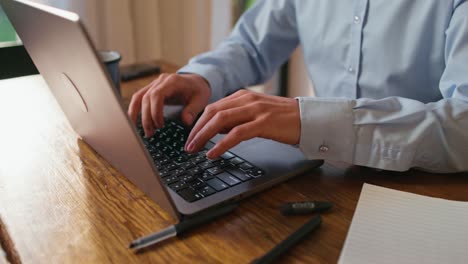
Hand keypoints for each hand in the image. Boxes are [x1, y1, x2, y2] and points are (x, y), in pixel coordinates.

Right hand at [127, 73, 210, 136]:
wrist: (196, 81)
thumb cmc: (198, 90)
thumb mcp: (200, 100)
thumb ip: (192, 110)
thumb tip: (186, 121)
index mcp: (172, 81)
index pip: (157, 95)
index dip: (155, 111)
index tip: (160, 125)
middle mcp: (161, 81)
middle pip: (146, 98)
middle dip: (146, 117)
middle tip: (151, 133)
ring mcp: (154, 84)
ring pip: (138, 97)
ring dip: (136, 114)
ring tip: (140, 130)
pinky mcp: (150, 89)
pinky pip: (138, 98)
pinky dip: (134, 110)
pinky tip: (134, 122)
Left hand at [185, 89, 300, 158]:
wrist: (307, 119)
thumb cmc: (283, 119)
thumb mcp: (255, 114)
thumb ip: (236, 118)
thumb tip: (216, 130)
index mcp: (243, 96)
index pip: (213, 107)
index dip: (198, 122)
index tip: (190, 136)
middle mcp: (246, 99)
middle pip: (212, 113)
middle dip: (196, 130)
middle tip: (187, 145)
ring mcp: (255, 110)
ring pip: (221, 121)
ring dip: (203, 136)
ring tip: (194, 149)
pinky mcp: (263, 123)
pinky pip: (236, 134)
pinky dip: (221, 144)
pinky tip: (213, 153)